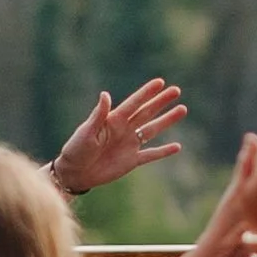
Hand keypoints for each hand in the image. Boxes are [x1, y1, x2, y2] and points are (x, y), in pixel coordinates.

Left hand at [52, 79, 187, 193]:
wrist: (74, 173)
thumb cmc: (76, 150)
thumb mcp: (86, 131)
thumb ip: (99, 114)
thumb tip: (106, 94)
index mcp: (113, 120)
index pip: (134, 103)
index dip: (147, 93)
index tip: (160, 82)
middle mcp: (124, 130)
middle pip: (147, 113)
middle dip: (161, 102)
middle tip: (176, 90)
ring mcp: (129, 144)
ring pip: (153, 130)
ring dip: (167, 121)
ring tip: (182, 109)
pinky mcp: (132, 161)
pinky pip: (151, 154)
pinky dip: (164, 151)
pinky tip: (177, 147)